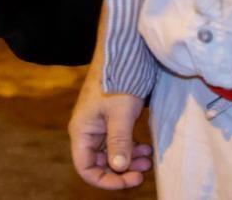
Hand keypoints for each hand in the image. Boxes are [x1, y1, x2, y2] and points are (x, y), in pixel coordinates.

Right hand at [69, 64, 151, 188]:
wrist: (124, 50)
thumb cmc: (118, 78)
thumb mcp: (121, 113)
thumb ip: (119, 142)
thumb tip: (119, 169)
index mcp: (82, 130)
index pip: (86, 168)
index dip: (106, 180)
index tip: (129, 180)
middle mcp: (88, 130)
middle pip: (100, 163)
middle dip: (122, 171)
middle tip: (144, 171)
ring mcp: (100, 124)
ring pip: (112, 153)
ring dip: (130, 160)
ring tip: (148, 158)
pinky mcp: (112, 118)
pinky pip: (120, 142)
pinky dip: (132, 148)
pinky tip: (146, 148)